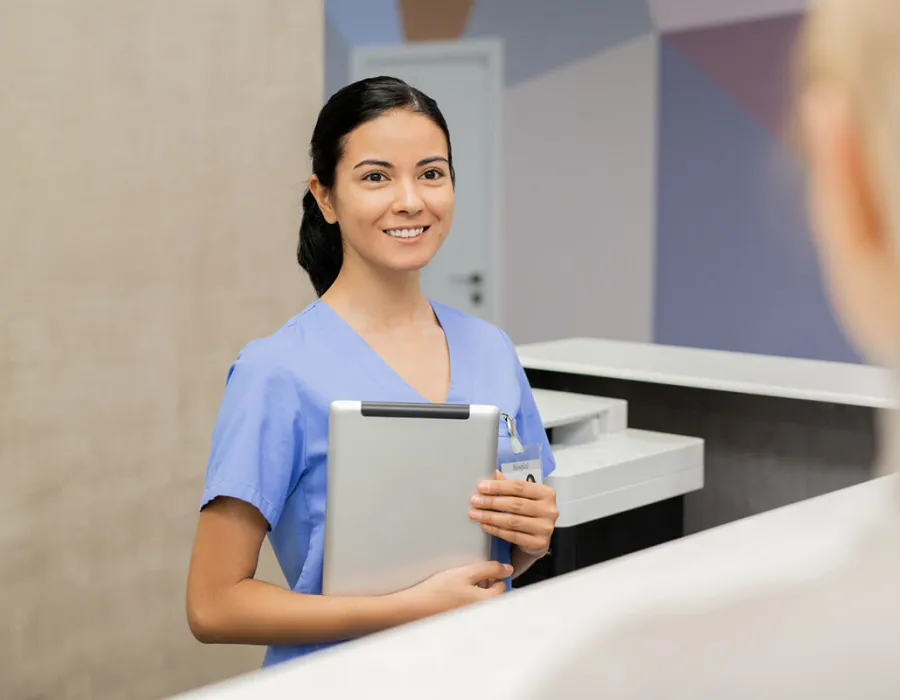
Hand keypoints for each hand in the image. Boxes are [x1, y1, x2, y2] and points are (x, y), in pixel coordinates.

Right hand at [396, 560, 511, 617]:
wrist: (416, 606)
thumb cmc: (438, 591)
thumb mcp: (465, 573)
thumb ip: (489, 569)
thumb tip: (507, 569)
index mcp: (487, 602)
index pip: (502, 586)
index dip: (494, 573)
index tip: (483, 569)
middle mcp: (482, 614)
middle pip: (494, 596)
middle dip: (487, 584)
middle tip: (471, 577)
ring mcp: (472, 620)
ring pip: (483, 602)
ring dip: (478, 592)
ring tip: (461, 586)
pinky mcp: (462, 621)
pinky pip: (472, 609)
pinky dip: (468, 600)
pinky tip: (455, 595)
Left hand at [469, 471, 558, 556]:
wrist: (537, 539)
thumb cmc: (529, 513)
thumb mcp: (523, 497)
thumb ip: (510, 486)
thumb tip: (494, 473)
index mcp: (546, 493)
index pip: (519, 486)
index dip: (498, 486)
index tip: (481, 487)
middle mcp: (549, 510)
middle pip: (515, 504)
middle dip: (491, 502)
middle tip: (475, 501)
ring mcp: (545, 528)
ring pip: (513, 521)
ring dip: (491, 517)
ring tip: (476, 514)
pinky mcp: (538, 544)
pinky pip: (513, 536)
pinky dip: (497, 530)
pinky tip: (485, 526)